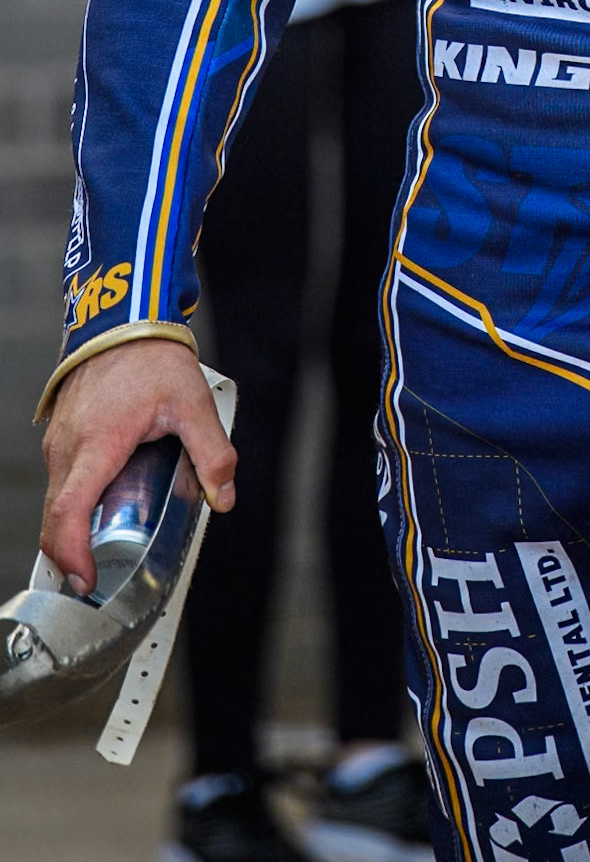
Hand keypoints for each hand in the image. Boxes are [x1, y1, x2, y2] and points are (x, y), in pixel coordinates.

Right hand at [41, 340, 236, 593]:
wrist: (123, 319)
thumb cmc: (151, 356)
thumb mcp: (193, 403)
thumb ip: (213, 453)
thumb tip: (224, 497)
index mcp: (97, 445)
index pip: (69, 514)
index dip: (73, 555)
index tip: (88, 579)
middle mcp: (68, 448)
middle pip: (56, 517)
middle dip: (72, 554)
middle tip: (100, 577)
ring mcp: (60, 441)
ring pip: (57, 500)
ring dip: (74, 528)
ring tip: (106, 544)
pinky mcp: (62, 435)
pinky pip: (62, 481)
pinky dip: (75, 503)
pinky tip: (105, 504)